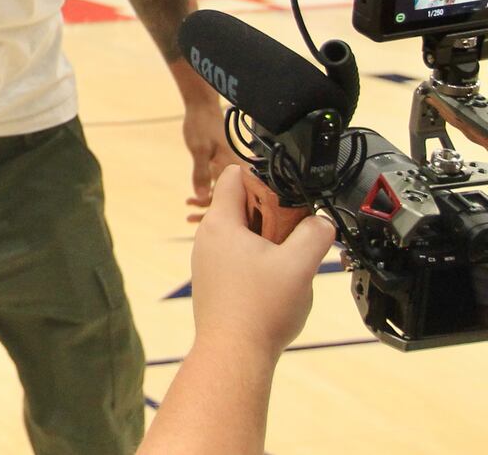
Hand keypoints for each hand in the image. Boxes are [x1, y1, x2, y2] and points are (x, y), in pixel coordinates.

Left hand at [182, 98, 234, 221]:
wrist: (202, 108)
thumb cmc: (202, 125)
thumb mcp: (199, 149)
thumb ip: (200, 173)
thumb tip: (201, 197)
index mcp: (238, 167)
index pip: (233, 199)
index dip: (216, 212)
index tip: (196, 219)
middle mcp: (239, 171)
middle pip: (231, 201)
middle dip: (211, 213)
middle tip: (189, 220)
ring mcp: (232, 169)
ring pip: (224, 195)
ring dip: (207, 204)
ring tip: (188, 208)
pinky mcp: (225, 167)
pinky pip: (220, 187)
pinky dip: (207, 194)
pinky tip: (192, 198)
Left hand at [190, 167, 335, 359]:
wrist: (234, 354)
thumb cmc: (261, 309)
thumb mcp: (299, 265)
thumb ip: (316, 234)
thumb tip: (322, 222)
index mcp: (221, 222)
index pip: (235, 176)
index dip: (265, 178)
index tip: (289, 199)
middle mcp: (208, 237)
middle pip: (243, 205)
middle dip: (274, 214)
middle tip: (296, 235)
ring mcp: (209, 260)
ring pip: (244, 233)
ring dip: (270, 240)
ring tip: (289, 261)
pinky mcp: (215, 280)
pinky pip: (239, 256)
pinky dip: (260, 260)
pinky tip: (277, 282)